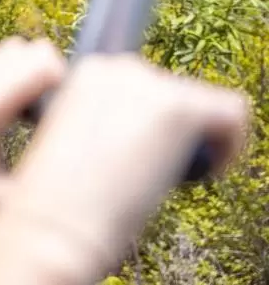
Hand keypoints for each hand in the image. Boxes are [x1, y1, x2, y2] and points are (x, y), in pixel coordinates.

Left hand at [0, 37, 66, 256]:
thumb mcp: (2, 204)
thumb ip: (43, 183)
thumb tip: (83, 172)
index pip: (38, 63)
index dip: (65, 81)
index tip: (70, 111)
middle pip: (24, 48)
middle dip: (50, 72)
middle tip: (56, 111)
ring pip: (5, 50)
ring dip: (28, 70)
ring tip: (37, 110)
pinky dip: (9, 74)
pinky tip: (16, 112)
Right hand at [0, 53, 249, 282]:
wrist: (54, 220)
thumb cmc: (57, 196)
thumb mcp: (72, 141)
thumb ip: (101, 121)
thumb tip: (139, 132)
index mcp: (84, 71)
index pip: (135, 83)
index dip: (140, 120)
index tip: (131, 155)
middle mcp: (116, 67)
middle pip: (165, 88)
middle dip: (164, 127)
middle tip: (145, 170)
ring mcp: (148, 84)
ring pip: (196, 101)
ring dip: (189, 136)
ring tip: (163, 177)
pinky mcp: (178, 107)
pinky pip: (231, 114)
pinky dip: (228, 145)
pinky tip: (203, 172)